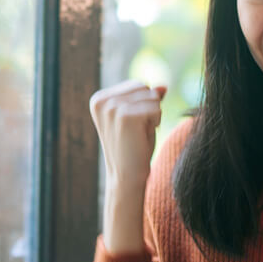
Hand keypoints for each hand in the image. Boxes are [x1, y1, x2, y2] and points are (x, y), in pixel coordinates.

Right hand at [89, 81, 166, 253]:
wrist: (126, 176)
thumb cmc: (133, 148)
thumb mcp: (138, 118)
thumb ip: (146, 99)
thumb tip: (163, 85)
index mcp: (98, 99)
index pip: (137, 84)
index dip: (143, 105)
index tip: (131, 125)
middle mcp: (102, 100)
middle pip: (144, 87)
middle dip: (149, 108)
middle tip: (137, 131)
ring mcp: (112, 107)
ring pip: (152, 97)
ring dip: (153, 115)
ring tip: (139, 133)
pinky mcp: (125, 115)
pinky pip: (156, 108)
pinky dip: (155, 122)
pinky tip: (143, 136)